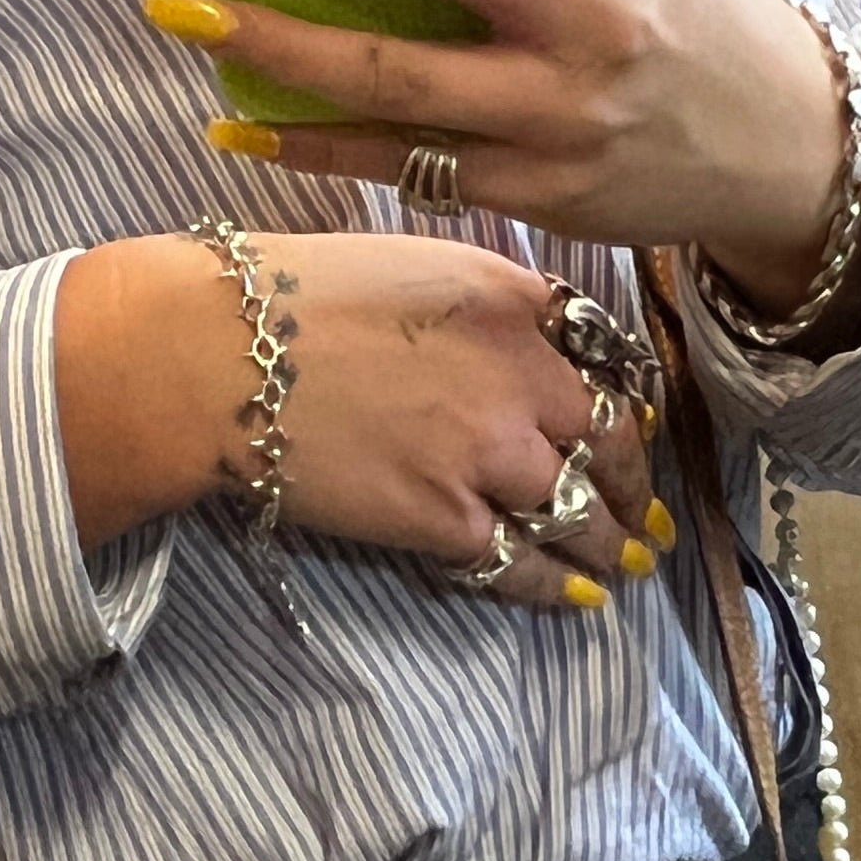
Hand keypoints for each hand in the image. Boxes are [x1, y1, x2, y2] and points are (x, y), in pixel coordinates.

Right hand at [52, 232, 668, 611]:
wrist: (212, 356)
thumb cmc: (296, 295)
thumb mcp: (418, 263)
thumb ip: (492, 300)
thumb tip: (537, 337)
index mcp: (515, 304)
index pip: (606, 360)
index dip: (624, 402)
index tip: (632, 428)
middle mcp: (519, 378)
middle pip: (608, 442)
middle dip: (633, 484)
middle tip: (648, 511)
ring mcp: (487, 455)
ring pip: (577, 512)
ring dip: (611, 544)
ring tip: (632, 562)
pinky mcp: (443, 519)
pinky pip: (518, 563)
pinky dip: (555, 585)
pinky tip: (580, 597)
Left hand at [144, 0, 860, 339]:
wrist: (780, 148)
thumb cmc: (683, 11)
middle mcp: (597, 14)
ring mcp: (562, 113)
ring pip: (398, 79)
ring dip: (278, 45)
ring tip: (187, 12)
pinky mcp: (538, 191)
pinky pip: (404, 165)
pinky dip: (314, 145)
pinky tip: (239, 121)